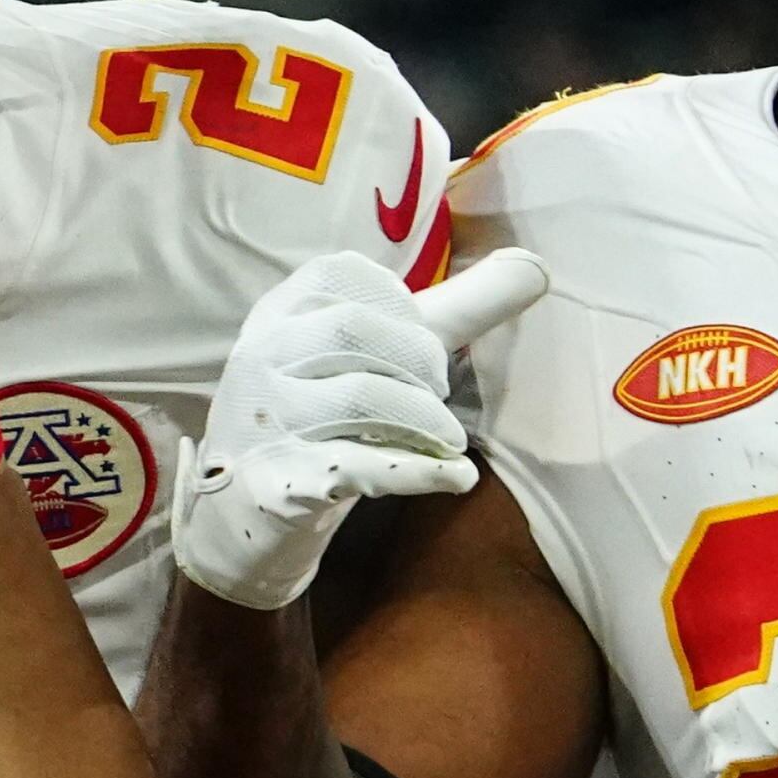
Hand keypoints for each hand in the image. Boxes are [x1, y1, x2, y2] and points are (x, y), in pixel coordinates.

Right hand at [173, 249, 546, 610]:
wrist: (243, 510)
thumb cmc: (321, 416)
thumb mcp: (375, 356)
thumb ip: (454, 310)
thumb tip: (534, 267)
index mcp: (279, 315)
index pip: (342, 275)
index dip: (398, 303)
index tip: (418, 339)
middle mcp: (260, 359)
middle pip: (355, 330)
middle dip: (419, 359)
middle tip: (439, 394)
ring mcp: (265, 422)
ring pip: (362, 398)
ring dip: (427, 419)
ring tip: (448, 440)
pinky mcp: (280, 482)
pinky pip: (362, 468)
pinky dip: (424, 472)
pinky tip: (458, 477)